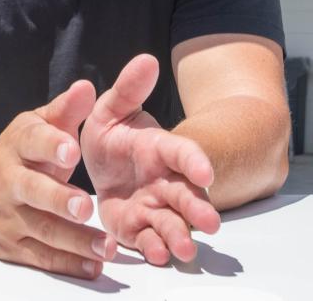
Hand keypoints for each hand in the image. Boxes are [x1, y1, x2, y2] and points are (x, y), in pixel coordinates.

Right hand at [0, 81, 117, 277]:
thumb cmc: (19, 154)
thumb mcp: (37, 126)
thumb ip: (65, 111)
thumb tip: (86, 87)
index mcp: (17, 145)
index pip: (32, 142)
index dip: (51, 145)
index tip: (72, 150)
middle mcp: (8, 180)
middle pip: (31, 190)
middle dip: (57, 199)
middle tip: (85, 205)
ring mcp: (8, 216)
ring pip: (41, 229)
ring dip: (74, 239)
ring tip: (105, 246)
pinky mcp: (11, 247)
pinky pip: (41, 257)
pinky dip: (68, 263)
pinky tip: (93, 265)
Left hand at [80, 54, 220, 264]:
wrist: (102, 167)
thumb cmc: (114, 136)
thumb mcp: (113, 109)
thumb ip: (129, 88)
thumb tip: (147, 58)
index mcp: (161, 149)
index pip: (184, 153)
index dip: (196, 160)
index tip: (205, 170)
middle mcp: (164, 181)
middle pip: (186, 195)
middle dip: (198, 208)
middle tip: (211, 224)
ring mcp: (154, 207)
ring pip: (172, 223)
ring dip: (180, 236)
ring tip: (185, 250)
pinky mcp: (138, 228)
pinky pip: (148, 240)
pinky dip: (154, 248)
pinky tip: (156, 255)